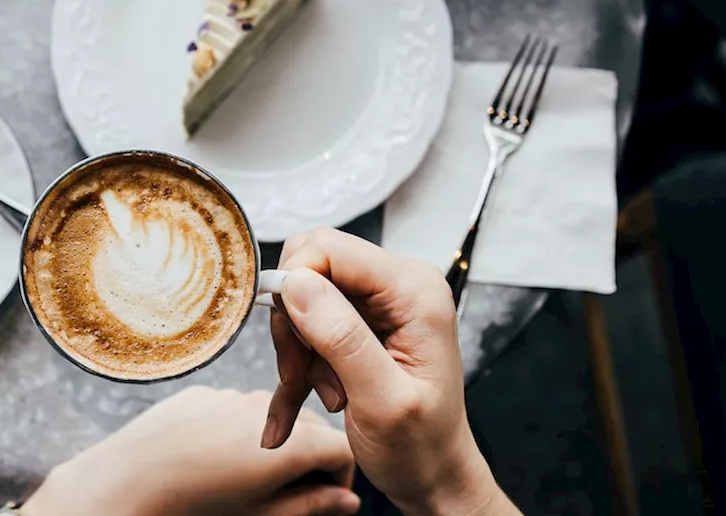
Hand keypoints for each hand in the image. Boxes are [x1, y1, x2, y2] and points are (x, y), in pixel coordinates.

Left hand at [22, 386, 359, 515]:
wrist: (126, 484)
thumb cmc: (197, 510)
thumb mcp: (263, 515)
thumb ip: (312, 506)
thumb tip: (347, 501)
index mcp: (292, 442)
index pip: (342, 448)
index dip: (342, 477)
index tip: (327, 500)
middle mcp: (267, 408)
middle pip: (311, 427)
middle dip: (312, 459)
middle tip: (295, 495)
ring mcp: (231, 396)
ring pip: (272, 415)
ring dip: (276, 442)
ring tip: (249, 478)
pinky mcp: (200, 395)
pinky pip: (233, 409)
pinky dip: (238, 430)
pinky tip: (213, 460)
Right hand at [262, 228, 518, 515]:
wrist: (433, 476)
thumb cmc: (421, 448)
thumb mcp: (382, 400)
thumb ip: (342, 338)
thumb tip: (297, 284)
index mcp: (414, 291)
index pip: (329, 248)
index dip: (295, 287)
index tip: (292, 344)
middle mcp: (399, 285)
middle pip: (310, 269)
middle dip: (295, 324)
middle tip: (303, 375)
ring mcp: (380, 303)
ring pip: (303, 300)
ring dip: (299, 351)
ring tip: (326, 394)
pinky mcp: (362, 323)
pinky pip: (308, 326)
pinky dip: (298, 366)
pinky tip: (294, 405)